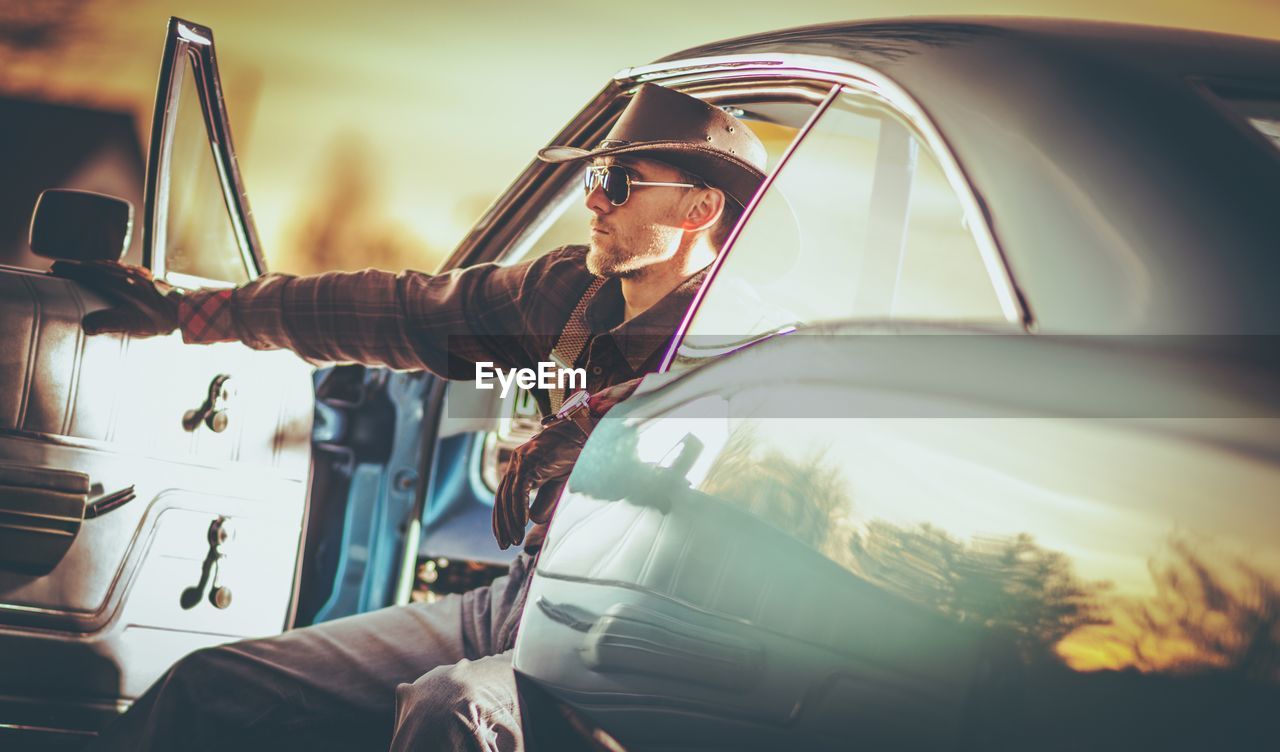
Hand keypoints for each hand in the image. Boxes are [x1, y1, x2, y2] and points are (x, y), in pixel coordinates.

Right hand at [51, 260, 179, 335]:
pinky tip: (109, 272)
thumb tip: (88, 327)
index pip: (88, 272)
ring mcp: (137, 274)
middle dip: (76, 266)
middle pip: (95, 266)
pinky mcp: (146, 276)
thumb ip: (112, 324)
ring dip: (91, 265)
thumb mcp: (135, 324)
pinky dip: (108, 267)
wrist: (187, 310)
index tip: (53, 269)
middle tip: (60, 269)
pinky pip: (121, 267)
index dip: (69, 270)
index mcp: (119, 284)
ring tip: (79, 269)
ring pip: (108, 265)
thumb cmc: (162, 318)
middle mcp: (127, 275)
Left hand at [493, 417, 585, 549]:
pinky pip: (520, 489)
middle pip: (501, 498)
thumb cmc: (571, 455)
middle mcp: (516, 463)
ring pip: (508, 496)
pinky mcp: (529, 461)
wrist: (581, 434)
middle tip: (503, 544)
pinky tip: (523, 523)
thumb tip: (533, 519)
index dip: (502, 519)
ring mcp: (521, 460)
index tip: (504, 538)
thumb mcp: (557, 483)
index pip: (503, 497)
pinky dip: (519, 508)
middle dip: (502, 524)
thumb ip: (545, 500)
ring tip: (515, 539)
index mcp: (520, 468)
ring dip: (511, 520)